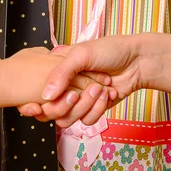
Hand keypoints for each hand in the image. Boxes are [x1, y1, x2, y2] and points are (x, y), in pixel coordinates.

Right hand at [18, 34, 151, 126]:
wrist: (137, 60)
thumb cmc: (109, 50)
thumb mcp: (81, 54)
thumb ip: (60, 73)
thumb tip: (45, 96)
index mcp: (56, 72)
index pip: (35, 94)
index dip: (33, 104)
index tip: (34, 107)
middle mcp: (65, 88)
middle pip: (50, 112)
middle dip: (64, 105)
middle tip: (76, 93)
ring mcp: (79, 101)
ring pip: (68, 119)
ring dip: (84, 105)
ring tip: (98, 89)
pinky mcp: (93, 110)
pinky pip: (87, 121)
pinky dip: (97, 109)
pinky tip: (107, 94)